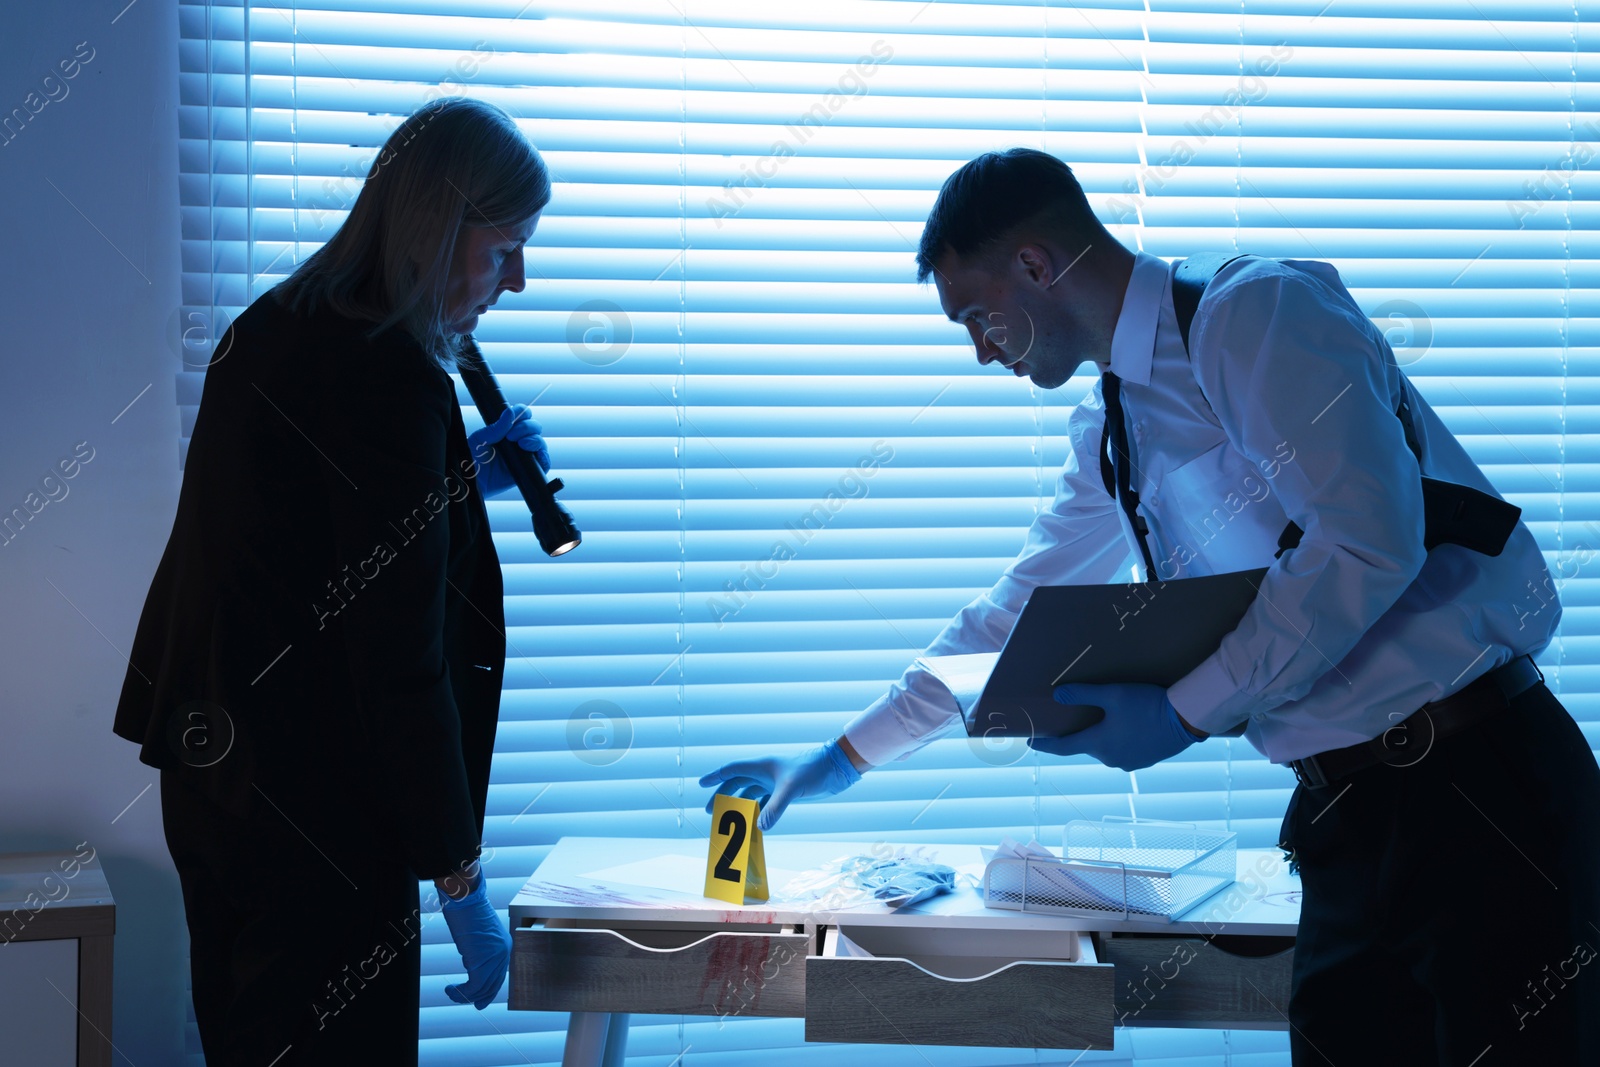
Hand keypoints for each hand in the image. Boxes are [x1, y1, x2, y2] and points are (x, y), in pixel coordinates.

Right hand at [438, 874, 510, 1008]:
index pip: (499, 974)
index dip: (489, 990)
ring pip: (482, 988)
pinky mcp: (482, 961)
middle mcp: (503, 953)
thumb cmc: (467, 910)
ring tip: (451, 993)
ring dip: (465, 995)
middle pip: (493, 984)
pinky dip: (461, 992)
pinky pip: (474, 987)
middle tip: (468, 1004)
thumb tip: (471, 961)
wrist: (465, 898)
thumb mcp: (478, 933)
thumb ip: (480, 948)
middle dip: (480, 997)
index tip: (479, 1000)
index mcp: (504, 945)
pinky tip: (450, 989)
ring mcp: (494, 957)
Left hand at [467, 403, 548, 496]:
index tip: (514, 417)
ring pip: (540, 441)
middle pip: (534, 426)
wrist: (472, 483)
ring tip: (521, 445)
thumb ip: (496, 427)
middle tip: (511, 436)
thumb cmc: (472, 461)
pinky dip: (544, 456)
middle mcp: (518, 441)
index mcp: (506, 430)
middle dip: (526, 427)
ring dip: (534, 439)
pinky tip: (534, 454)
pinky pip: (544, 461)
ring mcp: (524, 455)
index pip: (522, 416)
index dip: (522, 413)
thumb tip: (510, 411)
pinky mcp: (529, 470)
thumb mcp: (480, 440)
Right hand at [698, 738, 862, 830]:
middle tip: (711, 811)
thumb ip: (775, 808)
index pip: (732, 769)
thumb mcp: (792, 789)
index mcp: (762, 766)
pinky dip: (758, 812)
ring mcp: (776, 782)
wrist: (835, 768)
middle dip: (723, 796)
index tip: (701, 784)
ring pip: (751, 794)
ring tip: (729, 819)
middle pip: (737, 784)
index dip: (716, 776)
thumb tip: (760, 828)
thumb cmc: (814, 770)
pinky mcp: (786, 791)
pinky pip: (765, 802)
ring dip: (740, 805)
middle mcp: (766, 773)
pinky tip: (754, 823)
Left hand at [1028, 682, 1203, 771]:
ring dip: (1101, 735)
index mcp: (1098, 744)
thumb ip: (1083, 694)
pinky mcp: (1144, 761)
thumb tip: (1058, 696)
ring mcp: (1128, 762)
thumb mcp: (1113, 694)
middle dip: (1077, 734)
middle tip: (1070, 719)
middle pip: (1085, 746)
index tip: (1030, 742)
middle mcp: (1110, 758)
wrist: (1187, 719)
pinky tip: (1126, 725)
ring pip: (1105, 748)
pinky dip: (1118, 739)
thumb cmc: (1147, 705)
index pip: (1063, 747)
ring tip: (1102, 719)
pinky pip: (1123, 750)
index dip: (1045, 744)